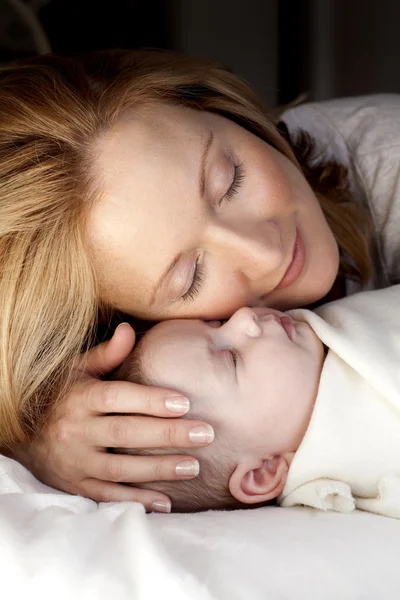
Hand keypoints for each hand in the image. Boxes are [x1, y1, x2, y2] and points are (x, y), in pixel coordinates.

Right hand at [7, 323, 213, 512]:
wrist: (22, 434)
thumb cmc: (61, 395)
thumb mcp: (77, 370)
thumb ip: (106, 354)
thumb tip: (129, 329)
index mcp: (80, 397)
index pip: (118, 397)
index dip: (151, 400)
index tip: (185, 402)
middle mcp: (76, 430)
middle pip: (125, 434)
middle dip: (168, 435)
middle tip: (205, 434)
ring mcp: (75, 461)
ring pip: (120, 469)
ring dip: (158, 469)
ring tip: (193, 466)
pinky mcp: (76, 485)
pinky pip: (107, 496)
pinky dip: (135, 501)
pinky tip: (166, 502)